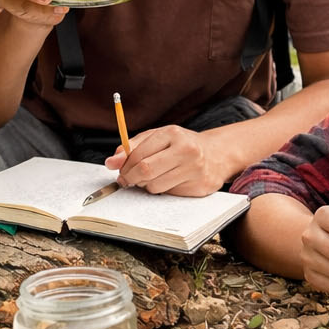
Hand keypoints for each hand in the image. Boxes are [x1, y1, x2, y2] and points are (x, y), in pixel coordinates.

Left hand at [104, 125, 228, 196]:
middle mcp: (186, 150)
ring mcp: (195, 170)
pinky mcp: (200, 186)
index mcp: (173, 134)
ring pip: (155, 187)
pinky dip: (164, 190)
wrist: (216, 154)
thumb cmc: (182, 145)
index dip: (124, 166)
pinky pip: (169, 194)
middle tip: (128, 179)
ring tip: (155, 176)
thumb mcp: (158, 138)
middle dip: (131, 178)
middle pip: (145, 171)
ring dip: (147, 185)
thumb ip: (132, 147)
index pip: (138, 155)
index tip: (120, 171)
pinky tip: (171, 180)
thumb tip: (111, 162)